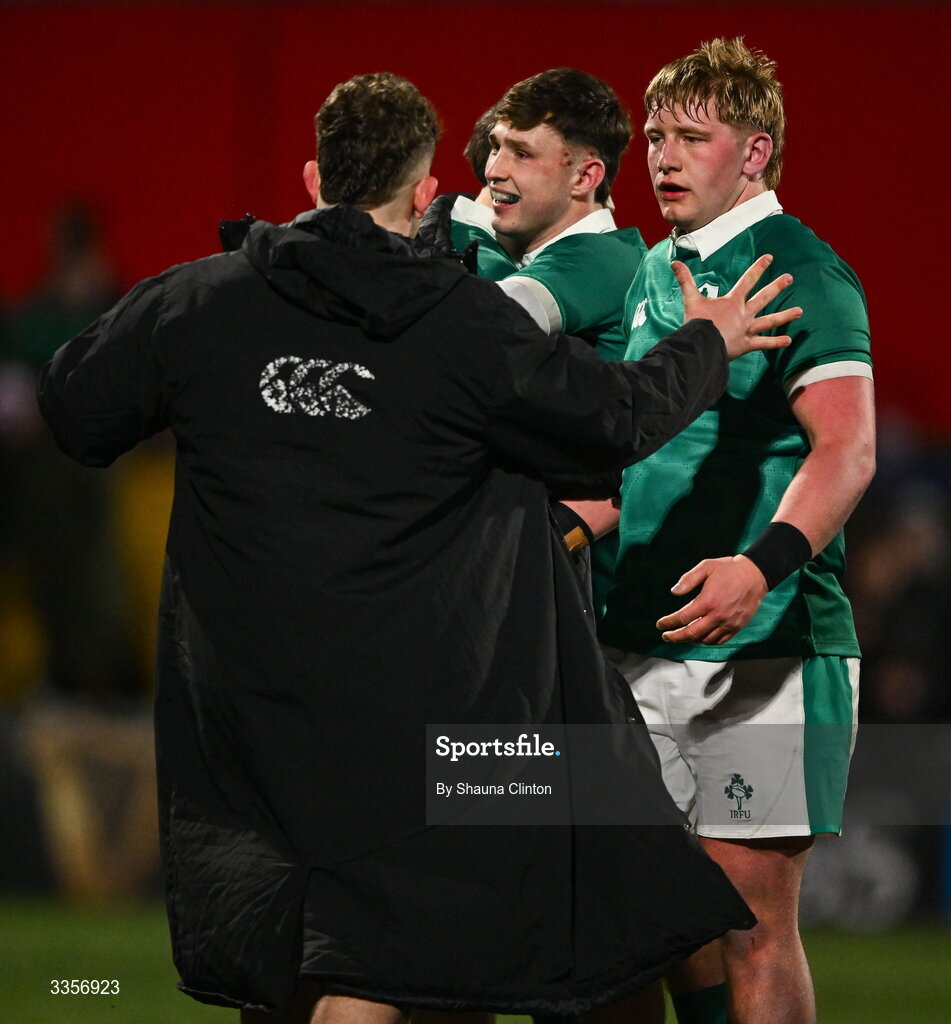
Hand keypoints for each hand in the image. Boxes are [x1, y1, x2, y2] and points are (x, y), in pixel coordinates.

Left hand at [656, 555, 766, 644]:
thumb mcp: (706, 567)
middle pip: (692, 634)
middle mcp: (718, 616)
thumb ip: (688, 580)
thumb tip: (674, 592)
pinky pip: (719, 641)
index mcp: (708, 601)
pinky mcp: (737, 626)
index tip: (660, 624)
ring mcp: (728, 623)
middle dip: (676, 637)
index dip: (669, 622)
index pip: (683, 618)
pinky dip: (707, 641)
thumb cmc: (730, 569)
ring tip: (681, 636)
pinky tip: (700, 637)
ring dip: (690, 640)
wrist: (756, 574)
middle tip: (666, 636)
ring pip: (705, 640)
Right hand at [673, 254, 801, 360]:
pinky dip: (775, 343)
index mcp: (732, 302)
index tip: (769, 258)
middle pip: (763, 297)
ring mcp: (746, 330)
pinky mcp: (746, 345)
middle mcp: (743, 314)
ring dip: (785, 316)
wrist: (700, 345)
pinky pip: (763, 344)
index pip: (747, 280)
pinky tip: (788, 341)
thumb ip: (685, 280)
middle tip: (789, 278)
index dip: (758, 268)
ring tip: (800, 311)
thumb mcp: (690, 299)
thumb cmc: (695, 323)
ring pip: (769, 321)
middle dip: (777, 286)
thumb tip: (674, 263)